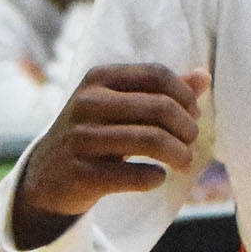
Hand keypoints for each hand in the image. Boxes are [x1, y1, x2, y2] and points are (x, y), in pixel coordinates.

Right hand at [11, 63, 209, 247]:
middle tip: (192, 142)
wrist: (46, 176)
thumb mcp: (119, 104)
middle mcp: (88, 102)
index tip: (194, 113)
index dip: (184, 94)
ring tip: (185, 161)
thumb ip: (160, 90)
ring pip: (150, 140)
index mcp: (99, 78)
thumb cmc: (94, 132)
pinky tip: (158, 177)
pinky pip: (132, 175)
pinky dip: (154, 177)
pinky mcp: (80, 175)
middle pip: (159, 107)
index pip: (156, 74)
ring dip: (179, 153)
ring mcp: (81, 138)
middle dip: (186, 127)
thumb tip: (204, 76)